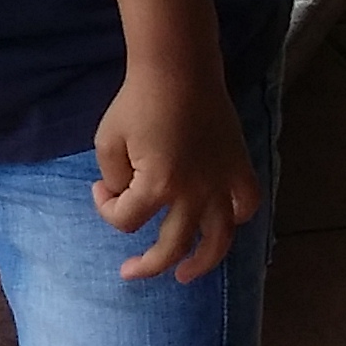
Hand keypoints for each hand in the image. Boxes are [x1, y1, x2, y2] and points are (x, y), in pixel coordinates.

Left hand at [92, 62, 259, 283]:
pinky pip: (246, 204)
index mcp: (158, 185)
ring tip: (184, 275)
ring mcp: (221, 182)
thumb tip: (125, 196)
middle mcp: (194, 192)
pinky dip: (237, 218)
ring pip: (218, 239)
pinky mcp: (239, 166)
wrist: (179, 69)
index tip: (100, 187)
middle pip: (171, 247)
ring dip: (201, 263)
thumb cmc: (137, 102)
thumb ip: (115, 179)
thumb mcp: (107, 141)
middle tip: (130, 271)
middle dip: (146, 264)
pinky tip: (223, 223)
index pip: (126, 221)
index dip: (105, 208)